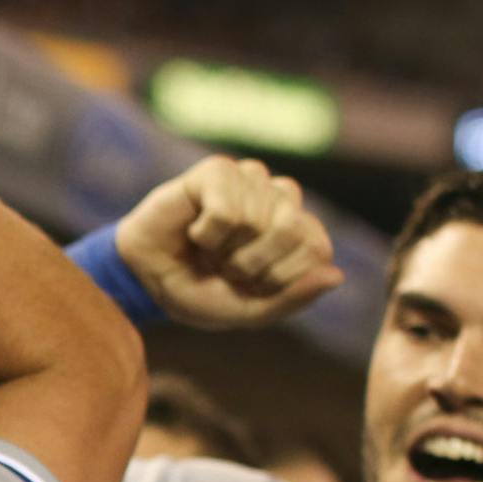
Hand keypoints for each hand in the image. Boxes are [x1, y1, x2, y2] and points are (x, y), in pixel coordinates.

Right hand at [112, 154, 343, 330]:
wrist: (145, 279)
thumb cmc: (199, 291)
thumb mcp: (248, 310)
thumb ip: (292, 298)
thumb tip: (337, 276)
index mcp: (298, 231)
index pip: (318, 249)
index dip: (280, 277)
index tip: (250, 284)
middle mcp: (280, 199)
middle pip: (291, 230)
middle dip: (251, 263)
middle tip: (225, 266)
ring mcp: (251, 180)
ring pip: (257, 220)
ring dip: (224, 250)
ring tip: (208, 248)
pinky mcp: (218, 171)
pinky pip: (227, 211)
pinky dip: (206, 234)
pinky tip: (195, 230)